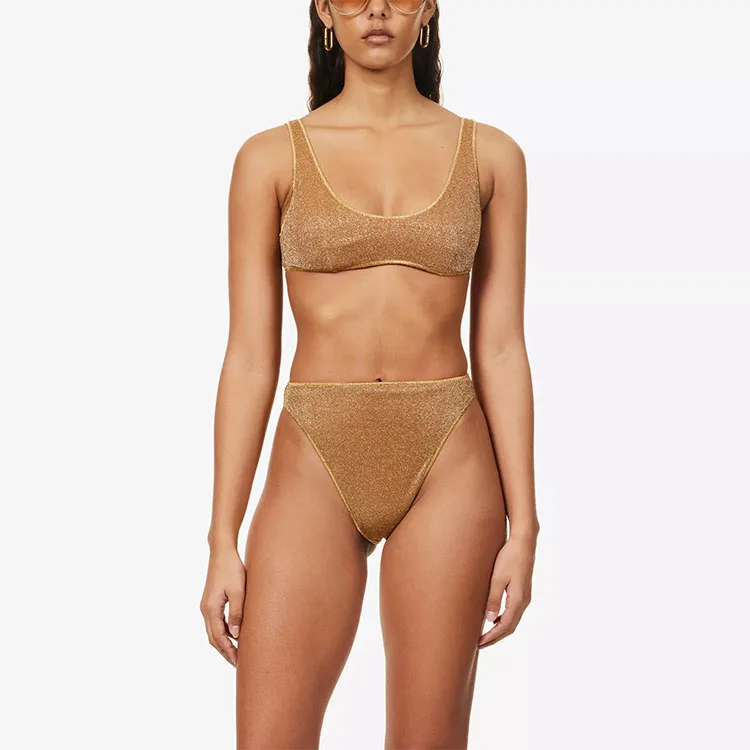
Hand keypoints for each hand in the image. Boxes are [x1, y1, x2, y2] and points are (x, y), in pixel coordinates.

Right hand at [200, 546, 245, 666]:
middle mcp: (205, 609)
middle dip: (225, 651)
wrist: (221, 551)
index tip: (238, 663)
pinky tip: (234, 634)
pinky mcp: (211, 600)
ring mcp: (207, 605)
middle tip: (238, 664)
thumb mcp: (239, 591)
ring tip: (237, 652)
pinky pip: (215, 622)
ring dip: (224, 643)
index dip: (228, 651)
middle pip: (213, 638)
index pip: (219, 638)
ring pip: (214, 631)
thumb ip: (237, 613)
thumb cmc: (232, 568)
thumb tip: (236, 635)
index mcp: (211, 609)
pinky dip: (223, 632)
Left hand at [478, 536, 535, 648]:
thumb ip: (493, 599)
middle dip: (495, 637)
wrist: (524, 543)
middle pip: (510, 626)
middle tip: (480, 644)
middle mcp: (524, 601)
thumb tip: (490, 620)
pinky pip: (513, 611)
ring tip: (485, 634)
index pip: (505, 626)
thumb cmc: (509, 557)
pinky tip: (493, 618)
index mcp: (518, 600)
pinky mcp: (522, 591)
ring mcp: (525, 597)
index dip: (492, 636)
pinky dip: (504, 619)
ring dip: (500, 629)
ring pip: (512, 620)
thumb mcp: (498, 578)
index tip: (479, 643)